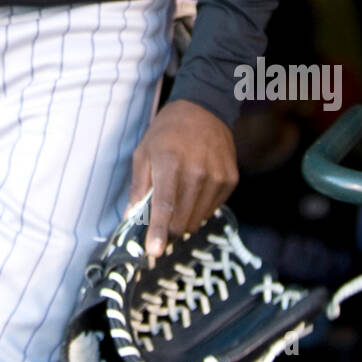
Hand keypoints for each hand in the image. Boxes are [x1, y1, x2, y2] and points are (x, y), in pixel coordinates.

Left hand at [126, 98, 238, 256]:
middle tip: (161, 219)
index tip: (153, 252)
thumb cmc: (167, 132)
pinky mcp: (230, 179)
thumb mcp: (144, 153)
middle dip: (168, 227)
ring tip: (179, 196)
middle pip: (182, 220)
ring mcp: (217, 176)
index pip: (164, 206)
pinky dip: (200, 207)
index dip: (158, 231)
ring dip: (184, 218)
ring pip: (198, 219)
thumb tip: (131, 218)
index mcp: (170, 163)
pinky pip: (212, 209)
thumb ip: (138, 187)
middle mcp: (197, 171)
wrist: (203, 110)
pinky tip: (195, 188)